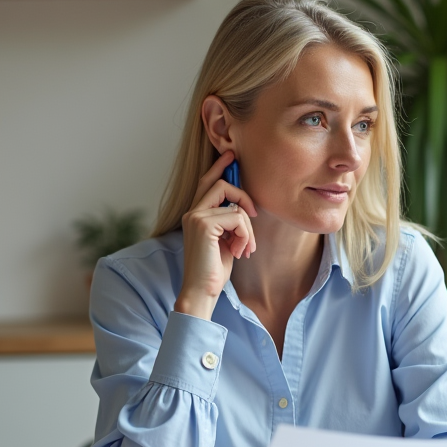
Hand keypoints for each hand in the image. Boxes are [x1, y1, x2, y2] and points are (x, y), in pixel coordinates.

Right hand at [175, 150, 256, 319]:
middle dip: (243, 196)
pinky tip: (241, 251)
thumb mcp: (225, 240)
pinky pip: (237, 218)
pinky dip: (245, 235)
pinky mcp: (203, 225)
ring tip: (246, 247)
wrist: (202, 291)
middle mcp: (192, 212)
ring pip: (234, 205)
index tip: (231, 155)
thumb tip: (243, 207)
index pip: (206, 182)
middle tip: (254, 214)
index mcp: (195, 215)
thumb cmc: (214, 270)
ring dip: (247, 227)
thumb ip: (229, 221)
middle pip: (219, 184)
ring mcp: (195, 217)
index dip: (219, 167)